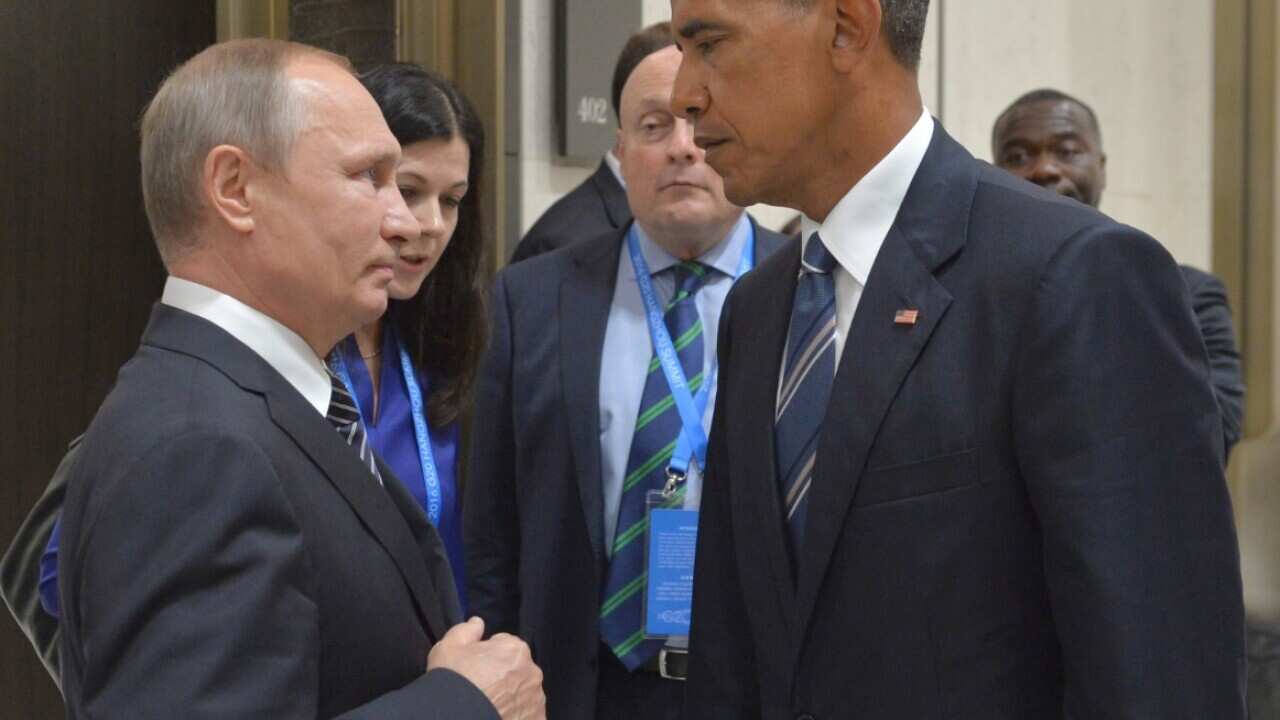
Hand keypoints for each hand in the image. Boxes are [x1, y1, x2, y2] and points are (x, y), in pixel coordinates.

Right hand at [428, 616, 545, 719]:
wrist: (455, 717)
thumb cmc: (453, 679)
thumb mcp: (449, 646)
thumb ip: (467, 630)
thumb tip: (478, 622)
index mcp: (516, 649)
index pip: (504, 647)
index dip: (488, 657)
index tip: (476, 669)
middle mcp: (533, 672)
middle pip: (517, 671)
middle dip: (503, 678)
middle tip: (481, 690)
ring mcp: (536, 699)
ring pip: (523, 694)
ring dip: (511, 698)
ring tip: (488, 706)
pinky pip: (527, 715)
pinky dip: (516, 716)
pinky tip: (497, 716)